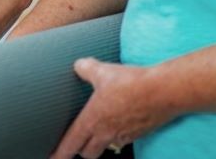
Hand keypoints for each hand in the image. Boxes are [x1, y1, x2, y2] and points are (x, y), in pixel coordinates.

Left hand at [50, 59, 175, 157]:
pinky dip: (118, 136)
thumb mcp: (102, 71)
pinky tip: (120, 124)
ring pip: (107, 148)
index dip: (60, 153)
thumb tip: (78, 65)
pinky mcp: (139, 134)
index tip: (51, 158)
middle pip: (89, 153)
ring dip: (100, 145)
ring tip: (97, 136)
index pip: (71, 143)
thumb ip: (85, 68)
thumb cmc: (132, 83)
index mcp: (93, 120)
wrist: (163, 91)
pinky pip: (124, 140)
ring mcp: (124, 136)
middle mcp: (107, 133)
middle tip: (75, 147)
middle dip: (81, 152)